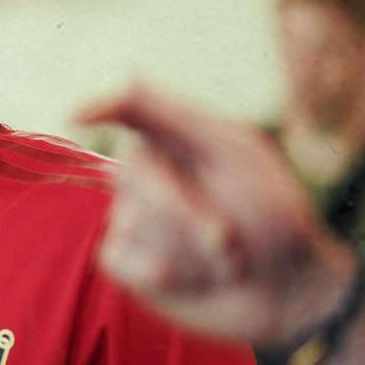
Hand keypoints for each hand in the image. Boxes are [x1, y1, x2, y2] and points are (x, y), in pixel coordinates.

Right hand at [75, 83, 356, 347]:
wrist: (288, 292)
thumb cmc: (272, 216)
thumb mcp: (235, 155)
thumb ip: (177, 113)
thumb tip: (127, 72)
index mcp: (175, 138)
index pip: (127, 110)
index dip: (99, 107)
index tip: (76, 115)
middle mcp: (148, 173)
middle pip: (132, 175)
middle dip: (184, 212)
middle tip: (227, 239)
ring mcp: (131, 216)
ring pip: (127, 221)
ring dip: (185, 249)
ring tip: (223, 261)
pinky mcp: (125, 261)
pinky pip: (113, 257)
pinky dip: (155, 273)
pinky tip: (188, 278)